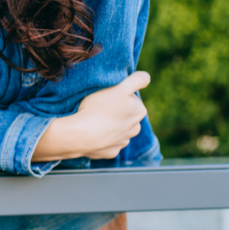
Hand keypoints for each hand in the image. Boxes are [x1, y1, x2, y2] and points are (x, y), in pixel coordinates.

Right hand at [33, 71, 149, 161]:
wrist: (81, 135)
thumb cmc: (99, 109)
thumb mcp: (119, 88)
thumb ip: (136, 80)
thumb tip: (147, 77)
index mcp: (139, 111)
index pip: (131, 98)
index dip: (118, 95)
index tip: (107, 96)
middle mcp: (134, 128)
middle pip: (126, 115)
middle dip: (116, 111)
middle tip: (100, 106)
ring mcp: (122, 142)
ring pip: (118, 130)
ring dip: (110, 126)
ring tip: (95, 120)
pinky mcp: (110, 152)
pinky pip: (107, 143)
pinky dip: (102, 139)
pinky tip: (92, 133)